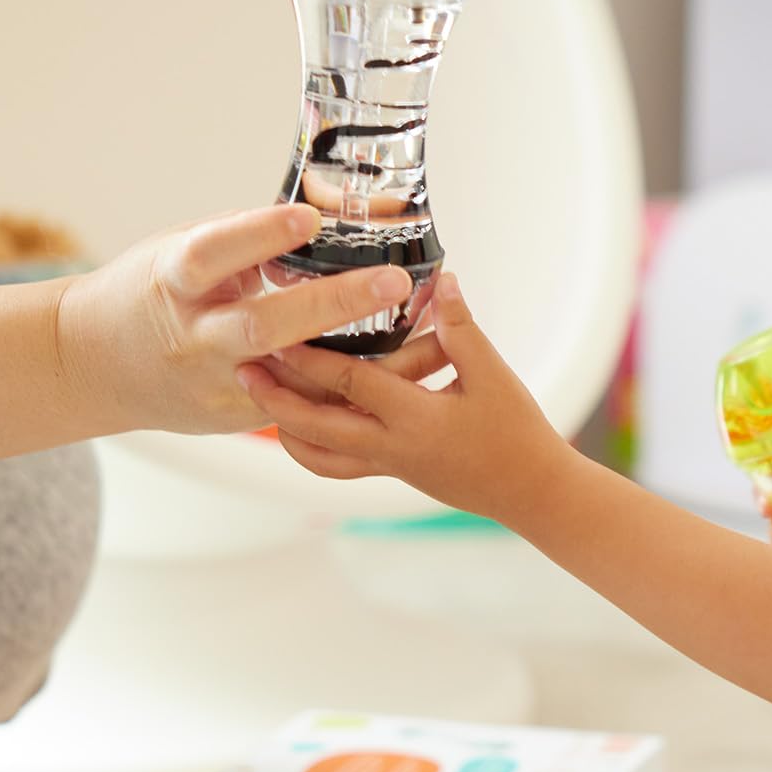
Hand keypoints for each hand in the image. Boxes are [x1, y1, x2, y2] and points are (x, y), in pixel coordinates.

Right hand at [55, 204, 414, 437]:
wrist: (100, 366)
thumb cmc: (155, 293)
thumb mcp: (181, 252)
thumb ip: (242, 240)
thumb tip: (320, 208)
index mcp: (175, 283)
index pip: (212, 255)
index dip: (255, 236)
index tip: (305, 217)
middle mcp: (198, 338)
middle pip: (265, 327)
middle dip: (331, 306)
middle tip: (392, 281)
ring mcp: (223, 385)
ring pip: (301, 382)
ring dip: (370, 363)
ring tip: (435, 335)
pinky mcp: (246, 416)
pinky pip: (311, 406)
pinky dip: (364, 389)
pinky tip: (415, 369)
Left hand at [235, 273, 565, 522]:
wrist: (530, 491)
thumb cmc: (516, 434)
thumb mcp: (493, 376)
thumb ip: (462, 328)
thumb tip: (441, 280)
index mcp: (414, 419)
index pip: (349, 384)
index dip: (310, 357)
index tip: (278, 328)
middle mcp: (391, 447)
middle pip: (316, 426)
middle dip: (275, 396)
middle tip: (241, 366)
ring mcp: (387, 465)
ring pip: (317, 454)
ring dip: (283, 425)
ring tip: (257, 394)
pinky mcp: (390, 472)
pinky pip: (334, 465)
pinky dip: (308, 446)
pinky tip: (296, 422)